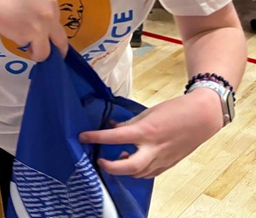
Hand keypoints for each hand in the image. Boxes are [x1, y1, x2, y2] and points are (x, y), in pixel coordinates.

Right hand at [0, 0, 67, 61]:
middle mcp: (51, 13)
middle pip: (61, 41)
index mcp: (51, 3)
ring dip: (37, 53)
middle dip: (55, 51)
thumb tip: (48, 38)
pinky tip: (14, 34)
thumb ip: (41, 16)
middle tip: (46, 54)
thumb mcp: (31, 3)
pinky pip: (33, 50)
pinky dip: (23, 46)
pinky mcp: (33, 34)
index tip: (45, 39)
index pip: (59, 26)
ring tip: (26, 46)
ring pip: (48, 51)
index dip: (51, 35)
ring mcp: (43, 24)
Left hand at [79, 89, 223, 178]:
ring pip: (139, 173)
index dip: (96, 137)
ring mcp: (163, 159)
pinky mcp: (169, 164)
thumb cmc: (174, 111)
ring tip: (116, 158)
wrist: (202, 118)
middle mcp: (153, 148)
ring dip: (124, 169)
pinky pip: (149, 173)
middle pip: (129, 167)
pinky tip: (132, 161)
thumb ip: (129, 123)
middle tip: (100, 160)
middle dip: (111, 167)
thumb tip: (112, 126)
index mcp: (146, 131)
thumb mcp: (147, 113)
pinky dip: (137, 171)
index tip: (82, 136)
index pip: (115, 137)